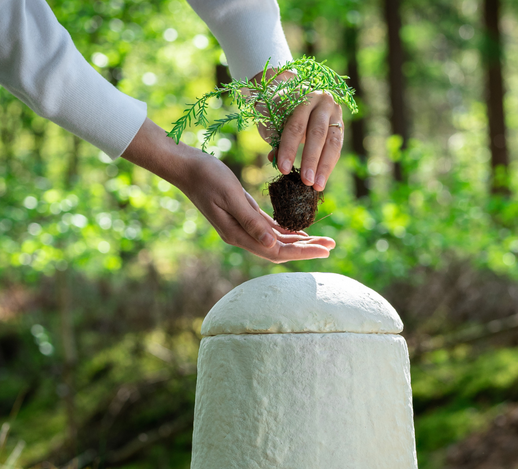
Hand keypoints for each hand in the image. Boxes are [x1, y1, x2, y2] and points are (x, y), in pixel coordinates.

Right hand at [122, 118, 335, 262]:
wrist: (185, 167)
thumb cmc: (207, 176)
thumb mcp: (231, 195)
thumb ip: (251, 221)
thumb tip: (271, 244)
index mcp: (238, 234)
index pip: (277, 251)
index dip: (303, 252)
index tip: (325, 249)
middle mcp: (242, 236)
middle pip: (280, 250)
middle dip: (307, 249)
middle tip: (332, 245)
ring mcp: (242, 228)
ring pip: (277, 241)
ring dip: (300, 242)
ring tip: (323, 241)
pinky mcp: (243, 218)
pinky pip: (269, 230)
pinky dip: (286, 232)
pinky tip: (300, 232)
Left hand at [250, 70, 343, 192]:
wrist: (299, 94)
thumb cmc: (282, 108)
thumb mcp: (275, 119)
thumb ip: (275, 137)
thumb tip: (274, 159)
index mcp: (301, 95)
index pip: (295, 125)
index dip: (289, 148)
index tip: (283, 169)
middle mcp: (321, 101)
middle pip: (316, 133)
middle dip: (310, 159)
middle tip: (305, 181)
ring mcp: (334, 111)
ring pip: (332, 142)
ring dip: (324, 167)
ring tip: (316, 185)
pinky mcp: (340, 124)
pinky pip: (337, 147)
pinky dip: (328, 165)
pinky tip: (321, 180)